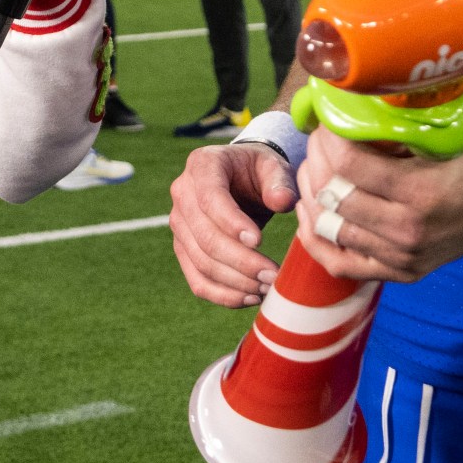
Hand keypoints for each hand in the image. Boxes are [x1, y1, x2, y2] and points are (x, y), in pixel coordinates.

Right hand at [168, 142, 294, 306]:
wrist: (242, 179)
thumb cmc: (259, 171)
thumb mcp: (273, 166)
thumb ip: (279, 181)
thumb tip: (283, 202)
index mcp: (202, 165)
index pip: (209, 198)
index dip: (231, 223)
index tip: (259, 241)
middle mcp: (182, 194)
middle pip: (204, 237)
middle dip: (240, 261)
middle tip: (273, 274)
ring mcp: (179, 225)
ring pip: (201, 263)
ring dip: (236, 282)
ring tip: (268, 287)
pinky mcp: (184, 249)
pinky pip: (197, 280)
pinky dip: (223, 295)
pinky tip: (251, 297)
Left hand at [293, 118, 462, 283]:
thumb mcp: (454, 120)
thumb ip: (407, 110)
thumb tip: (353, 90)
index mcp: (422, 192)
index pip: (347, 165)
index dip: (328, 137)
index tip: (329, 119)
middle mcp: (409, 230)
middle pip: (332, 197)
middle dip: (316, 161)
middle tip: (319, 139)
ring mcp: (404, 256)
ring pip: (330, 229)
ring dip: (312, 195)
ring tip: (314, 168)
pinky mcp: (402, 271)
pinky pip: (340, 264)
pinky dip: (318, 239)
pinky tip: (312, 212)